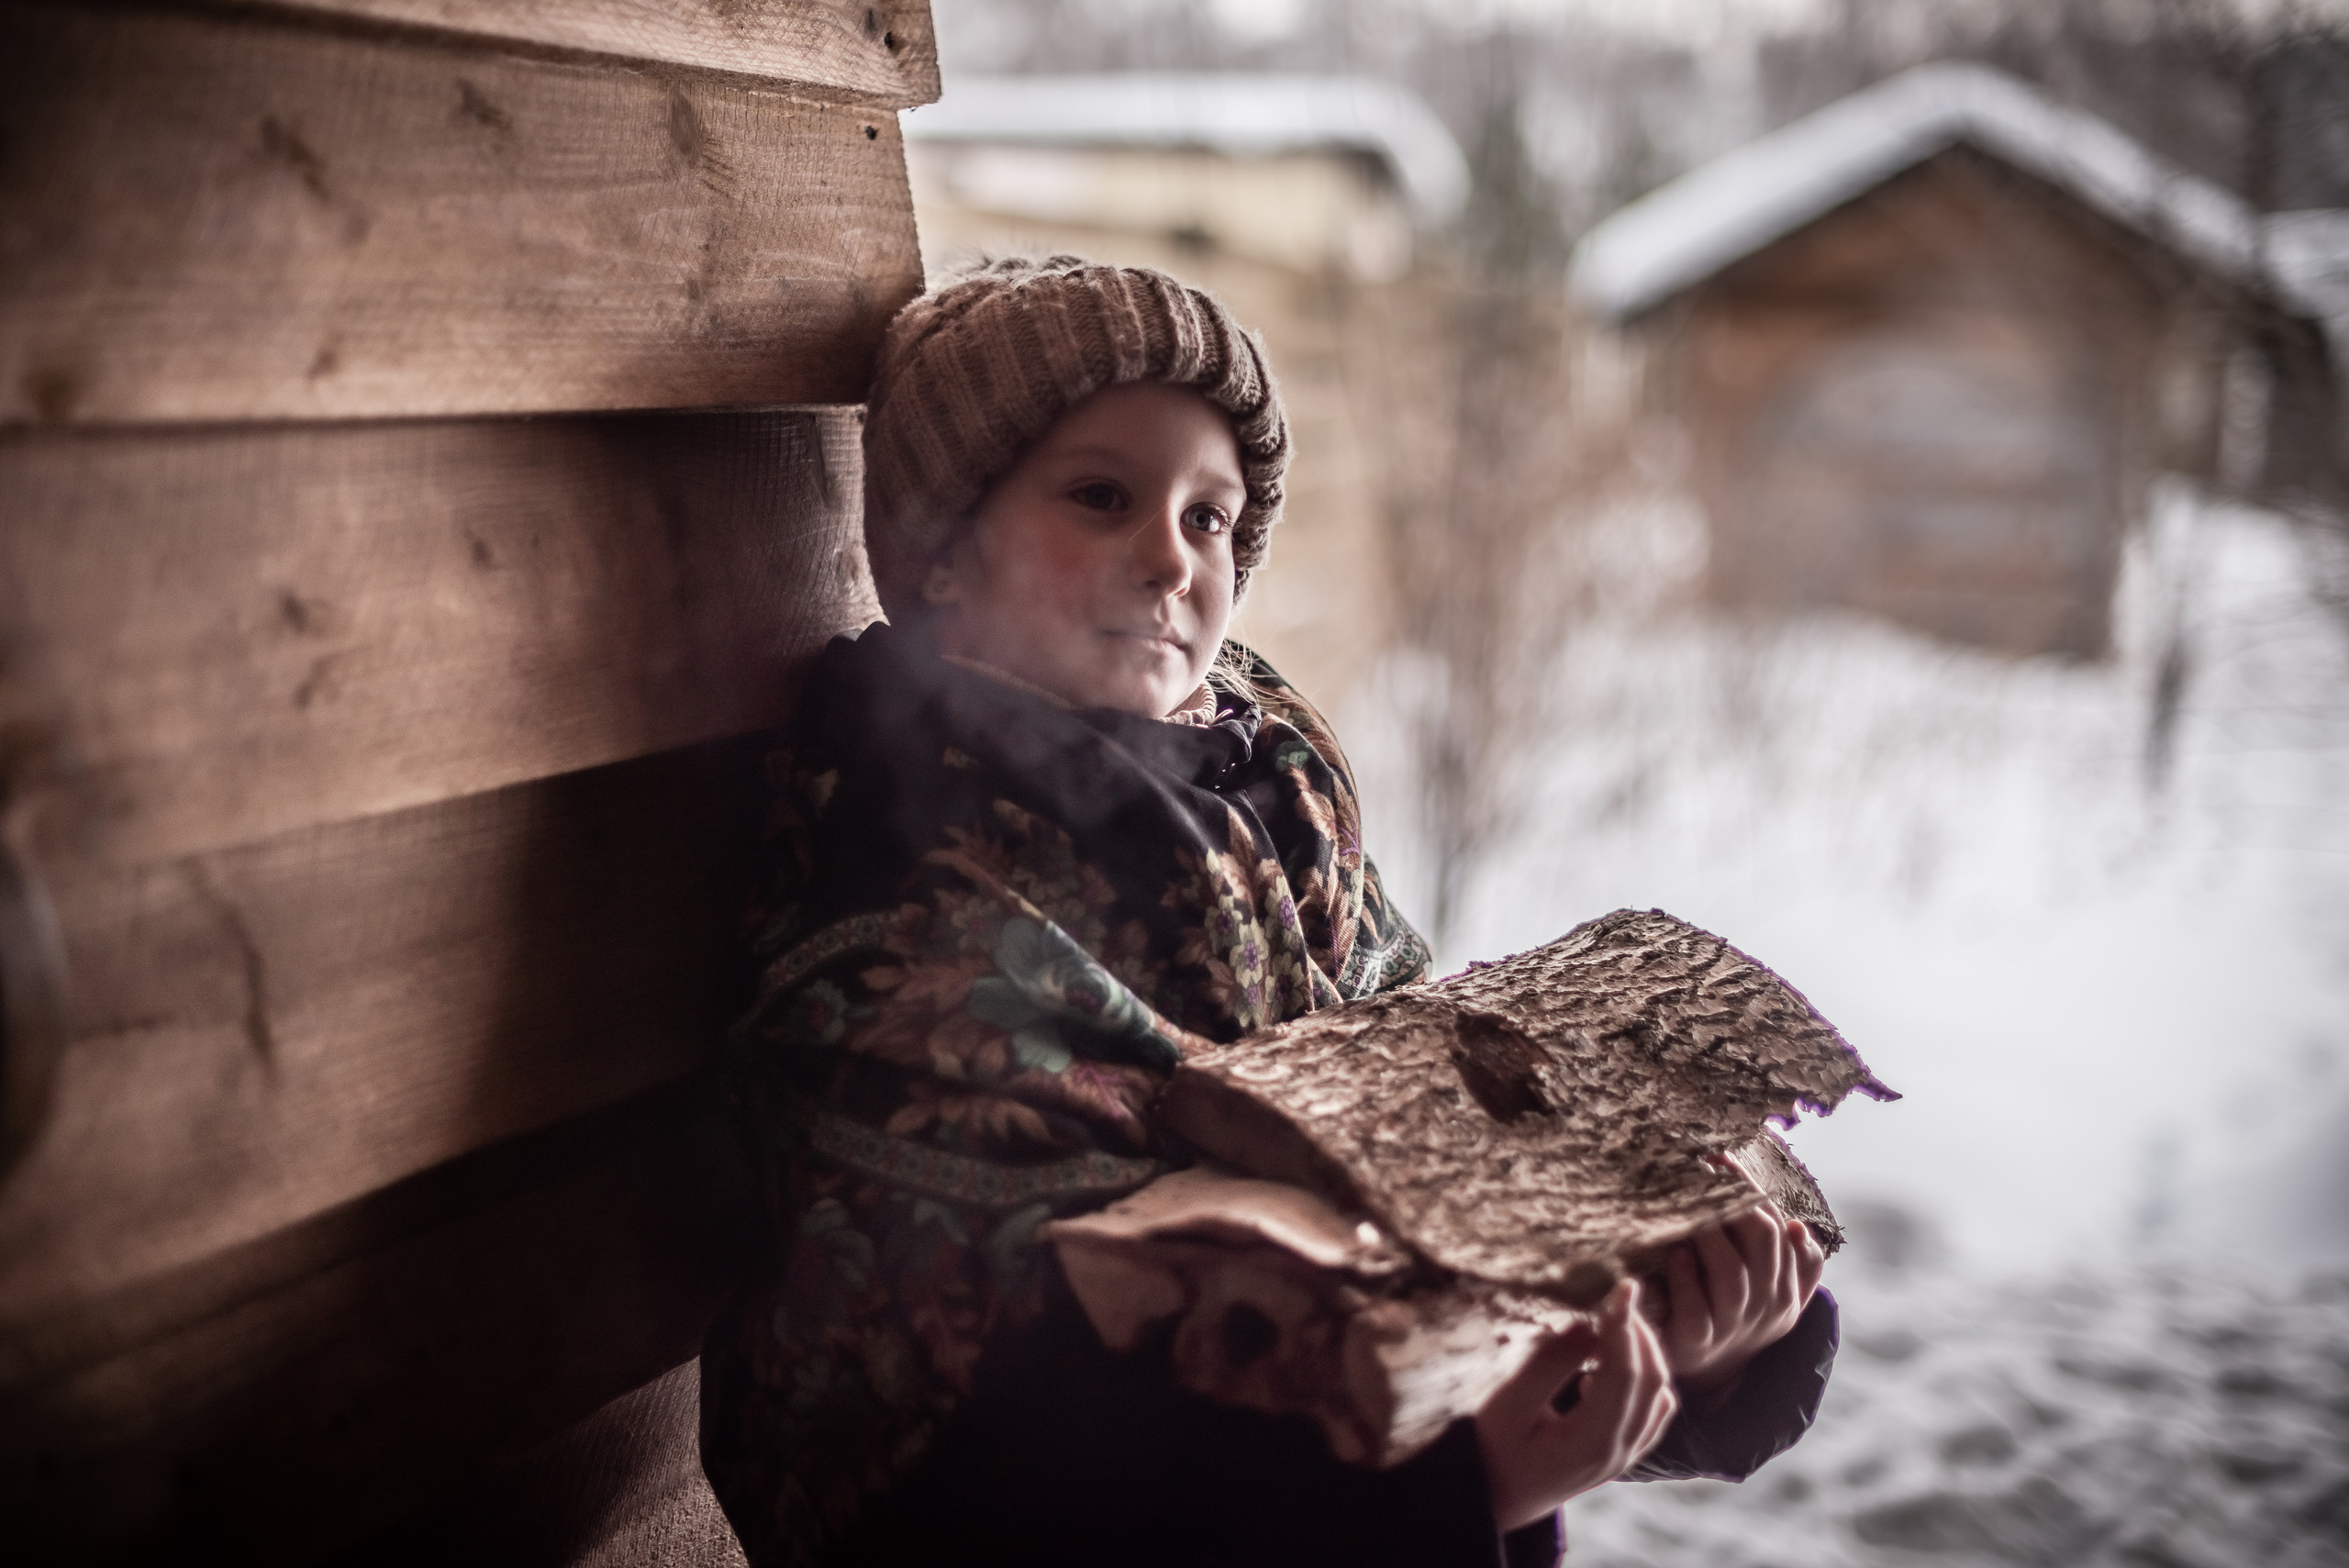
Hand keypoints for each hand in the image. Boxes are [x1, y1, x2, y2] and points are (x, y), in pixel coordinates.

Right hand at [1476, 1279, 1679, 1530]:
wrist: (1491, 1502)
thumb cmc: (1489, 1452)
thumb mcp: (1507, 1405)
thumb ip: (1548, 1365)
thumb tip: (1587, 1326)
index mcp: (1592, 1443)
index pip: (1626, 1374)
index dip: (1627, 1326)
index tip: (1624, 1285)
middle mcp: (1618, 1453)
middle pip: (1652, 1382)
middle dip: (1639, 1333)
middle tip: (1617, 1295)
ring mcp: (1624, 1457)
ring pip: (1659, 1395)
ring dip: (1646, 1354)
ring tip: (1616, 1321)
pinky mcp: (1620, 1455)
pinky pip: (1653, 1412)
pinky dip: (1646, 1379)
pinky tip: (1614, 1362)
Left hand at [1649, 1174, 1825, 1398]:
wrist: (1704, 1369)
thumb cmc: (1733, 1312)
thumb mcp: (1771, 1292)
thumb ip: (1794, 1265)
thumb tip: (1798, 1229)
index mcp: (1785, 1289)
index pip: (1776, 1229)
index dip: (1751, 1190)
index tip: (1722, 1157)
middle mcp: (1766, 1308)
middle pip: (1762, 1244)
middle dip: (1735, 1200)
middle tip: (1704, 1168)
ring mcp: (1731, 1328)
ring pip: (1732, 1275)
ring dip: (1711, 1235)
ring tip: (1690, 1204)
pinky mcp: (1695, 1344)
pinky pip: (1695, 1310)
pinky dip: (1687, 1279)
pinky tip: (1676, 1252)